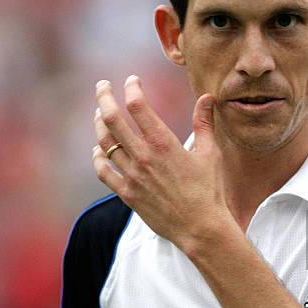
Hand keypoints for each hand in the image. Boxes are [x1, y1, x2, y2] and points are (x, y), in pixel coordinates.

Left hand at [92, 75, 236, 252]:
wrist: (200, 227)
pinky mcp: (127, 194)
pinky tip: (98, 150)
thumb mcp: (210, 153)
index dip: (132, 88)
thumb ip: (204, 122)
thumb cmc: (209, 190)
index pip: (137, 105)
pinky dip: (97, 157)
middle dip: (104, 96)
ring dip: (99, 124)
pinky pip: (103, 171)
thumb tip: (207, 97)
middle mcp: (143, 156)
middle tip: (102, 85)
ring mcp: (132, 176)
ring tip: (99, 113)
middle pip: (112, 118)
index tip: (133, 80)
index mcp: (164, 143)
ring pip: (104, 142)